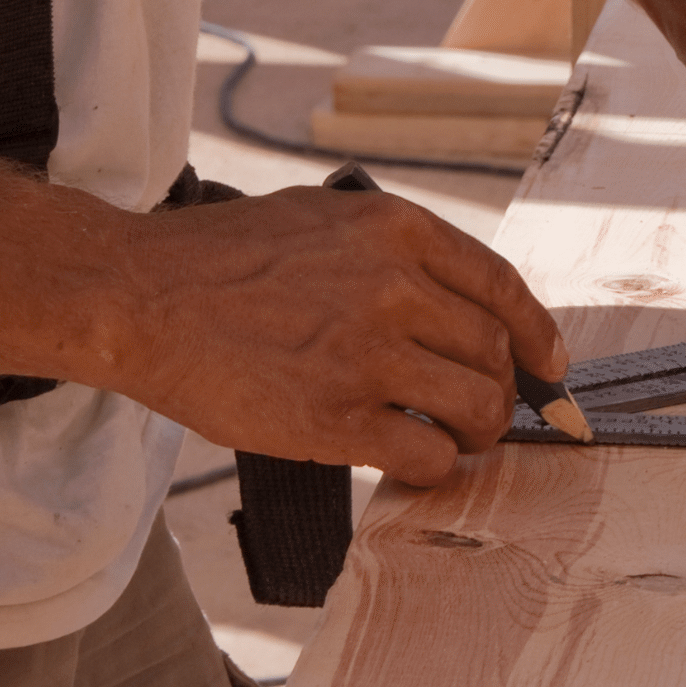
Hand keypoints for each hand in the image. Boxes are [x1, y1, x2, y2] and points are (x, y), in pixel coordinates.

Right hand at [119, 187, 566, 485]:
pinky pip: (426, 455)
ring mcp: (368, 354)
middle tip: (482, 414)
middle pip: (495, 353)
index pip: (502, 287)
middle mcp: (394, 287)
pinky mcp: (336, 418)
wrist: (138, 298)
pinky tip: (412, 462)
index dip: (537, 335)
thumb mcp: (321, 219)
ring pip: (476, 407)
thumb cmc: (220, 261)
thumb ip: (391, 252)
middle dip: (501, 391)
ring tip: (452, 440)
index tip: (548, 365)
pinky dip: (434, 467)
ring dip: (476, 433)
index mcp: (396, 230)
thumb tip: (454, 303)